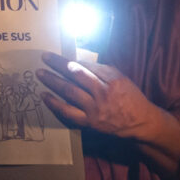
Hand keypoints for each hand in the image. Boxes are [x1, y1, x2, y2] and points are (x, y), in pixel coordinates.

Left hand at [36, 52, 159, 137]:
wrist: (139, 123)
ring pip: (70, 91)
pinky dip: (55, 104)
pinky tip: (45, 96)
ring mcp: (95, 108)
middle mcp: (103, 93)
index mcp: (113, 79)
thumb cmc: (131, 99)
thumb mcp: (122, 79)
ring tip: (40, 73)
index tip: (60, 57)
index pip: (89, 67)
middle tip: (45, 57)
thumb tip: (82, 63)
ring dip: (53, 81)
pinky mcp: (89, 122)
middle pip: (77, 75)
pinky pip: (68, 112)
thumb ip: (104, 71)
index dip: (72, 61)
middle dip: (59, 65)